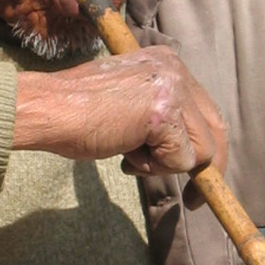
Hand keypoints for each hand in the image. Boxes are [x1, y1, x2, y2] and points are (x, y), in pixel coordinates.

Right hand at [13, 49, 227, 179]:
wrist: (48, 110)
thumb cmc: (78, 114)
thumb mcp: (130, 105)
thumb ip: (159, 117)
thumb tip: (186, 152)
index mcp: (167, 63)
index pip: (205, 111)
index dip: (206, 147)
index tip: (200, 177)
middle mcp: (175, 69)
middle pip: (215, 129)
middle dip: (208, 168)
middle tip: (193, 201)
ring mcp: (171, 89)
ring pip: (200, 149)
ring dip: (165, 165)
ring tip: (129, 152)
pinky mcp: (164, 113)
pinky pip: (183, 160)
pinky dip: (156, 168)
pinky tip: (125, 151)